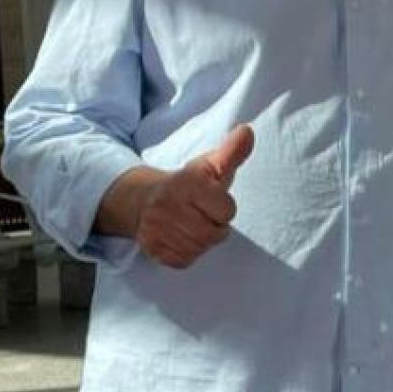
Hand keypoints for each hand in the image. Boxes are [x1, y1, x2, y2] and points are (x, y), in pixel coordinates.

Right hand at [108, 125, 253, 267]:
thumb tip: (247, 131)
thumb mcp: (211, 164)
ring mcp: (157, 228)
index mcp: (187, 182)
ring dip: (202, 240)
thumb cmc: (188, 184)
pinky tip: (181, 236)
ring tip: (193, 224)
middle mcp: (168, 205)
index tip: (211, 199)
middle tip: (203, 215)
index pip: (226, 210)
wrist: (145, 200)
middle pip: (213, 234)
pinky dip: (187, 252)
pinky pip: (184, 260)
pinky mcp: (152, 248)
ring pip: (199, 248)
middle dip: (214, 226)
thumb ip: (232, 151)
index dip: (224, 207)